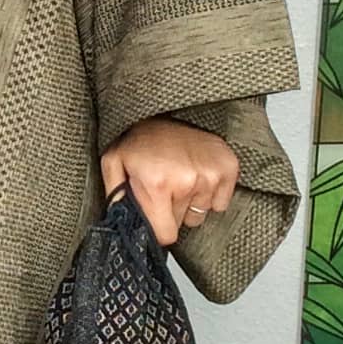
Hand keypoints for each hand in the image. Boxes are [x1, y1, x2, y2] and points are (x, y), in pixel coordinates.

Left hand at [101, 117, 237, 246]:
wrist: (166, 108)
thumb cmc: (139, 139)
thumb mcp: (114, 163)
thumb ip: (115, 197)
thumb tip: (122, 223)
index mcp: (157, 184)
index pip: (166, 234)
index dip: (159, 229)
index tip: (156, 215)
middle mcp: (187, 181)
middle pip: (183, 223)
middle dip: (172, 211)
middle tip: (165, 187)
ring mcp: (210, 175)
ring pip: (201, 213)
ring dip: (191, 201)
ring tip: (180, 177)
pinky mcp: (228, 167)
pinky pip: (221, 203)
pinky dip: (210, 194)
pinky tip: (197, 175)